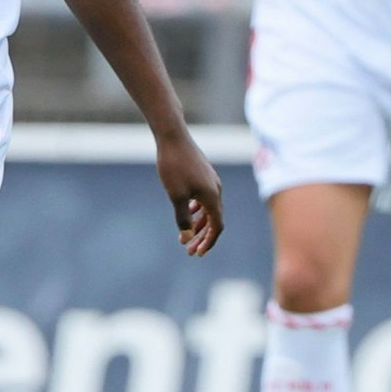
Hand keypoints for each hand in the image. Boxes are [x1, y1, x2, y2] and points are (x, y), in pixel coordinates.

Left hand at [156, 129, 223, 256]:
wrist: (173, 137)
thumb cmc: (173, 167)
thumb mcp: (176, 196)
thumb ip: (182, 218)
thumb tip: (188, 237)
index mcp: (212, 197)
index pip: (217, 226)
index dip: (208, 242)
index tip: (197, 253)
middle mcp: (216, 189)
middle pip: (214, 219)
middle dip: (201, 237)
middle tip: (188, 250)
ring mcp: (211, 181)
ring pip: (209, 208)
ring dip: (198, 224)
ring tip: (185, 235)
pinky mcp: (204, 174)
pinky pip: (205, 197)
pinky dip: (198, 209)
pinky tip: (188, 211)